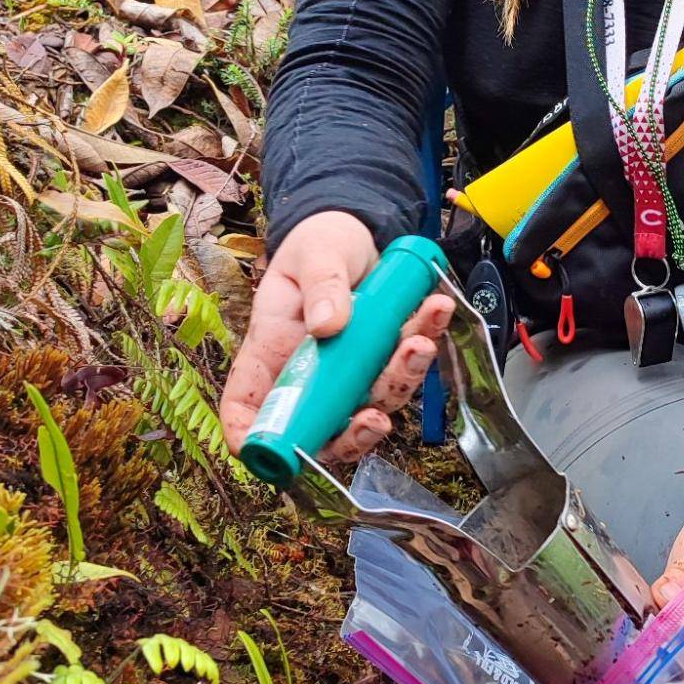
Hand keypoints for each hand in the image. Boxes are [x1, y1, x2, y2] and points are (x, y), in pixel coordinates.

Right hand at [219, 210, 454, 464]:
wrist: (354, 230)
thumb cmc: (316, 247)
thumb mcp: (311, 255)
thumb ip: (319, 286)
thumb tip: (328, 324)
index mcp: (271, 355)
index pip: (247, 407)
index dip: (253, 440)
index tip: (276, 454)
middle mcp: (311, 374)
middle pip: (325, 427)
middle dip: (355, 435)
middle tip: (376, 419)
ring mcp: (351, 371)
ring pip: (376, 399)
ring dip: (401, 378)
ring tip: (419, 341)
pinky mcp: (386, 356)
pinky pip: (408, 361)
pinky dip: (426, 338)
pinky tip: (436, 311)